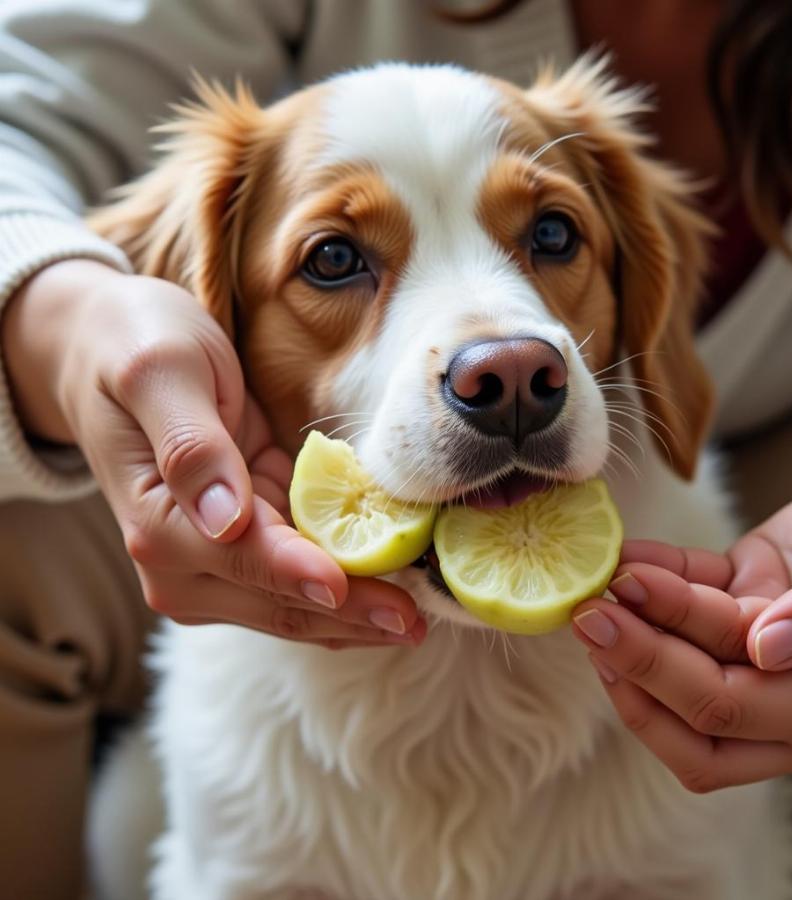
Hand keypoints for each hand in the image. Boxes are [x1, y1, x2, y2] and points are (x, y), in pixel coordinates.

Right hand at [3, 260, 424, 648]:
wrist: (112, 351)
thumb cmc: (135, 347)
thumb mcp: (159, 373)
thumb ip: (190, 446)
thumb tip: (223, 519)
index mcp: (157, 521)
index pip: (242, 558)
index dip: (297, 574)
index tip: (347, 586)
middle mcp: (180, 560)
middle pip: (276, 599)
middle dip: (345, 613)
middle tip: (414, 624)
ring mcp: (213, 559)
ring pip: (293, 604)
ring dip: (352, 614)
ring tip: (414, 621)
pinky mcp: (244, 543)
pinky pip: (300, 575)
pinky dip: (345, 587)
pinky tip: (390, 590)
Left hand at [570, 444, 791, 789]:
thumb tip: (768, 651)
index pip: (730, 707)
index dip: (658, 666)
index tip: (609, 614)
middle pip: (695, 711)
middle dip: (634, 665)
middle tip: (587, 615)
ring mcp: (765, 660)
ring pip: (681, 678)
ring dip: (634, 636)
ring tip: (594, 592)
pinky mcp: (745, 615)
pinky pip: (689, 613)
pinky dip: (654, 586)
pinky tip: (623, 560)